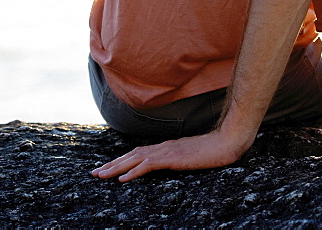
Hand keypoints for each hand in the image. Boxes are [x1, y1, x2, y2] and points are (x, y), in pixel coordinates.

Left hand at [91, 128, 253, 181]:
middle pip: (131, 155)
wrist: (226, 142)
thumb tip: (169, 164)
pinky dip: (133, 172)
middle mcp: (162, 147)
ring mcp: (167, 151)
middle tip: (94, 173)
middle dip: (111, 164)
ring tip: (101, 175)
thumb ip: (178, 159)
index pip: (138, 154)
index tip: (106, 168)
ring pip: (135, 159)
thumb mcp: (191, 157)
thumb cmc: (213, 151)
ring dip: (116, 168)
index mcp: (166, 147)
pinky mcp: (172, 158)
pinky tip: (122, 179)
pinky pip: (148, 165)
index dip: (121, 160)